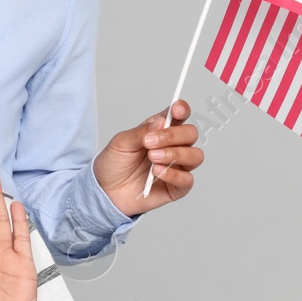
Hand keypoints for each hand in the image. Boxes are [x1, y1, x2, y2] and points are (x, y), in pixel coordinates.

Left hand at [93, 100, 202, 215]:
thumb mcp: (121, 143)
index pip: (179, 116)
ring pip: (195, 156)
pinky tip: (156, 172)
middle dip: (172, 136)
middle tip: (149, 142)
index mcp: (160, 131)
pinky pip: (187, 179)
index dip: (182, 110)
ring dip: (175, 154)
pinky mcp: (177, 187)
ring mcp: (177, 167)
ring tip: (152, 158)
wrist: (105, 191)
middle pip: (190, 134)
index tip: (176, 109)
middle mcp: (173, 147)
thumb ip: (142, 132)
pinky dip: (173, 174)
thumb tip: (161, 121)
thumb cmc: (114, 164)